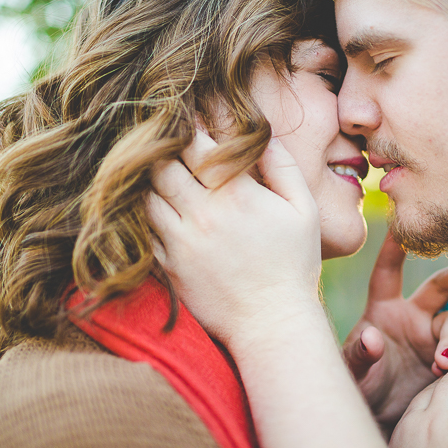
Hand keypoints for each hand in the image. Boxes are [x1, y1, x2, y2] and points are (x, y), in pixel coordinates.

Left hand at [147, 132, 325, 355]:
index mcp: (235, 194)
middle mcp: (202, 214)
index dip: (189, 128)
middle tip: (167, 145)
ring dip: (150, 182)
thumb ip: (284, 167)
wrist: (272, 323)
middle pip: (161, 165)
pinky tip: (158, 210)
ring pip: (146, 195)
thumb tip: (264, 135)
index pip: (195, 144)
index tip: (190, 124)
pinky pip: (143, 230)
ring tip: (160, 176)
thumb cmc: (294, 266)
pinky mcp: (168, 266)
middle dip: (162, 150)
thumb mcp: (304, 211)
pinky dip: (145, 215)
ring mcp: (180, 241)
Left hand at [343, 233, 447, 435]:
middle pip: (439, 287)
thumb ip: (359, 355)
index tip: (403, 224)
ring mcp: (432, 337)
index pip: (388, 272)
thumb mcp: (352, 372)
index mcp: (383, 309)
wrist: (378, 418)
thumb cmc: (359, 387)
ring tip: (441, 365)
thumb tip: (372, 338)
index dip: (395, 248)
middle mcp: (412, 316)